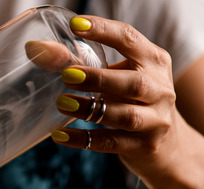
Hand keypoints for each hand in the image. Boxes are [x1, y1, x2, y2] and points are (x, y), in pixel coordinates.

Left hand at [50, 16, 185, 176]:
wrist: (168, 147)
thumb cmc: (133, 102)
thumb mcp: (116, 77)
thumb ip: (79, 63)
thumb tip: (34, 49)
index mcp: (154, 61)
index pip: (130, 39)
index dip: (103, 30)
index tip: (75, 25)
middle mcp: (160, 89)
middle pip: (133, 82)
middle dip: (99, 78)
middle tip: (67, 75)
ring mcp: (157, 120)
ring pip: (125, 115)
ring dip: (91, 109)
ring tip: (62, 104)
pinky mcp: (146, 147)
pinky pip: (112, 143)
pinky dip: (84, 139)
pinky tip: (60, 135)